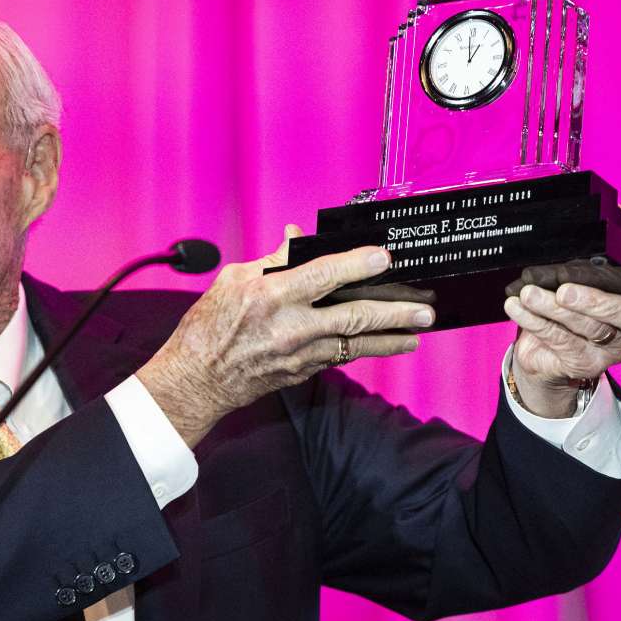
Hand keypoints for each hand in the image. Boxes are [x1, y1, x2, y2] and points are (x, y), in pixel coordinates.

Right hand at [136, 225, 435, 447]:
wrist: (196, 379)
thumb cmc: (209, 327)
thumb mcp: (234, 281)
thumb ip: (273, 262)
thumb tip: (297, 241)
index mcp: (272, 297)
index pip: (324, 274)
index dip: (357, 264)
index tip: (384, 258)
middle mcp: (290, 327)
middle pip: (354, 316)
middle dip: (394, 313)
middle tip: (424, 309)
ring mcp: (299, 354)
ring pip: (355, 344)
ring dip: (390, 339)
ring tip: (417, 333)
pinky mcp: (301, 372)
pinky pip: (339, 357)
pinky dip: (362, 350)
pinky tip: (381, 345)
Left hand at [504, 250, 620, 416]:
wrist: (544, 352)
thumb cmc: (567, 302)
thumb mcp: (577, 272)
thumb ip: (593, 245)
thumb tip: (613, 210)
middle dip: (595, 301)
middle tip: (564, 291)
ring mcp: (613, 347)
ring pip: (589, 328)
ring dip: (554, 310)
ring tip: (529, 294)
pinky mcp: (586, 363)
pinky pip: (560, 341)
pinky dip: (535, 321)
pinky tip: (517, 307)